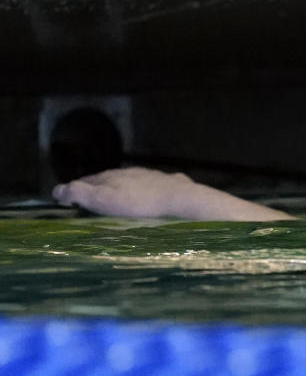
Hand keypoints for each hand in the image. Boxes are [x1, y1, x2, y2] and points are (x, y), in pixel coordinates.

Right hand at [53, 167, 201, 218]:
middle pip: (111, 180)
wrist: (179, 199)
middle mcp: (131, 172)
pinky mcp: (171, 184)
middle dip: (101, 189)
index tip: (71, 200)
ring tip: (121, 203)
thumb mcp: (104, 200)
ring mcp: (152, 176)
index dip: (78, 190)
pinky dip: (149, 192)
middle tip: (94, 202)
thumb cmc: (139, 203)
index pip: (89, 180)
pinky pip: (157, 187)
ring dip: (125, 190)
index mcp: (112, 176)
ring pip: (133, 182)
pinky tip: (151, 200)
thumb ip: (80, 193)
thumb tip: (57, 189)